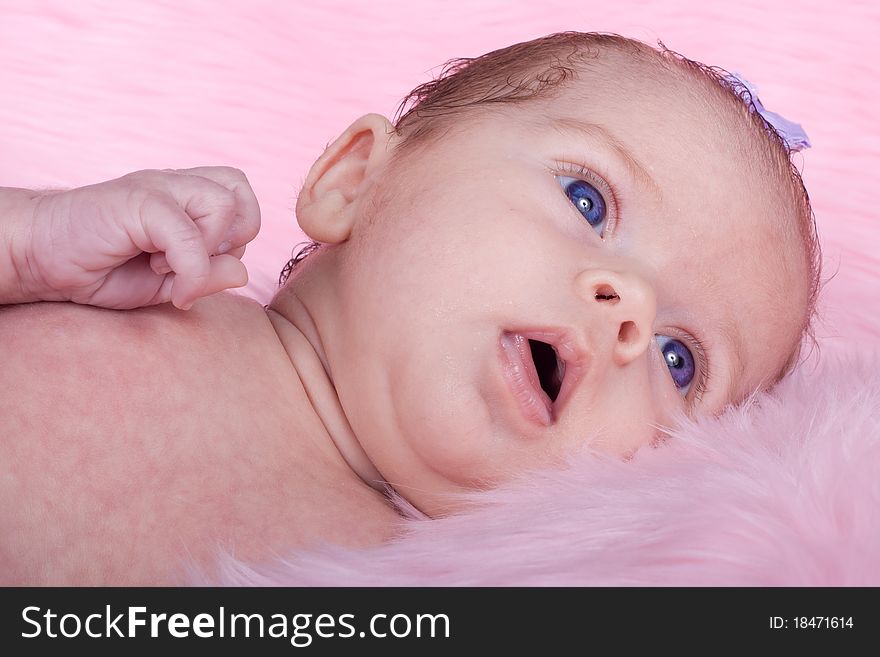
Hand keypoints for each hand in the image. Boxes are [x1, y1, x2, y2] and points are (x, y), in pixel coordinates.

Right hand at [22, 167, 260, 309]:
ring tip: (170, 265)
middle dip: (235, 235)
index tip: (202, 267)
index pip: (241, 200)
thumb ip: (206, 278)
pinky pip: (188, 234)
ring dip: (209, 247)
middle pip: (240, 190)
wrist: (38, 257)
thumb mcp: (165, 283)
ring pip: (223, 202)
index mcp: (185, 198)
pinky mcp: (137, 200)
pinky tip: (158, 274)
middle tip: (197, 262)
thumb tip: (243, 271)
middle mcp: (175, 185)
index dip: (237, 238)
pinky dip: (187, 268)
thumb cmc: (100, 269)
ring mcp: (156, 187)